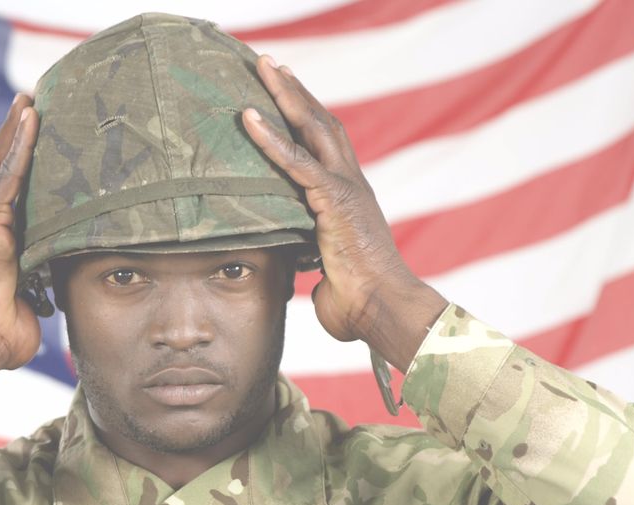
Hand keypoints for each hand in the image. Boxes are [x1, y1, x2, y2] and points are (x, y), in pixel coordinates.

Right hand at [0, 95, 40, 408]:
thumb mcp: (28, 305)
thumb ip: (40, 293)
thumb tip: (55, 300)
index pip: (7, 192)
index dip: (19, 163)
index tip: (33, 138)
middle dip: (14, 133)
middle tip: (32, 100)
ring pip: (1, 163)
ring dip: (17, 128)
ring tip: (32, 96)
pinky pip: (8, 176)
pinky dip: (20, 146)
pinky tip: (30, 118)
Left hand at [242, 56, 446, 369]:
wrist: (385, 311)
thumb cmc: (360, 303)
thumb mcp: (328, 273)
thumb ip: (313, 261)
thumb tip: (304, 273)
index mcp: (350, 199)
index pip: (327, 146)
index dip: (307, 117)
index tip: (287, 93)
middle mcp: (351, 185)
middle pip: (321, 123)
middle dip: (295, 91)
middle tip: (271, 64)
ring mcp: (345, 189)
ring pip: (312, 129)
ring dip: (284, 95)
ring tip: (262, 67)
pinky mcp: (335, 200)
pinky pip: (297, 162)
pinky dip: (271, 139)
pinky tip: (248, 118)